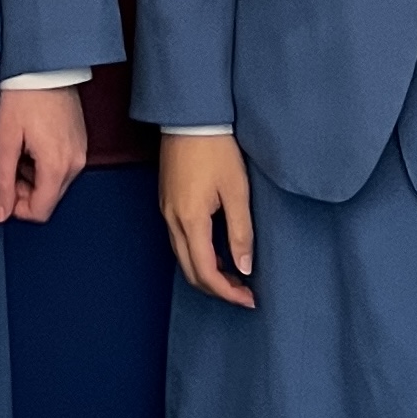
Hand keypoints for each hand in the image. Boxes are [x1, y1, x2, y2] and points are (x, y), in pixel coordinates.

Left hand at [0, 86, 87, 223]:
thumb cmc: (23, 98)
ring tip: (20, 150)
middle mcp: (75, 165)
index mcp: (56, 166)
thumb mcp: (5, 140)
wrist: (46, 67)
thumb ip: (2, 181)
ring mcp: (81, 154)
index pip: (40, 212)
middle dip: (25, 191)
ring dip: (34, 178)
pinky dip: (45, 165)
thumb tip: (1, 214)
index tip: (4, 187)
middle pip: (49, 200)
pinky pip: (63, 168)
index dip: (17, 208)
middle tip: (9, 164)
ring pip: (55, 185)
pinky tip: (33, 144)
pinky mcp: (81, 144)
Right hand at [159, 132, 255, 307]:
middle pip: (191, 271)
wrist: (190, 118)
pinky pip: (180, 241)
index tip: (249, 299)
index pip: (206, 272)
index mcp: (190, 220)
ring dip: (207, 272)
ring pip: (184, 258)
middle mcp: (172, 221)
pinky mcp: (168, 203)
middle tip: (244, 293)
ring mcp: (166, 212)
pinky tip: (219, 252)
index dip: (228, 292)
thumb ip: (241, 232)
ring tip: (235, 276)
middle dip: (217, 288)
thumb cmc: (216, 149)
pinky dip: (199, 255)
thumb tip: (244, 266)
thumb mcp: (236, 191)